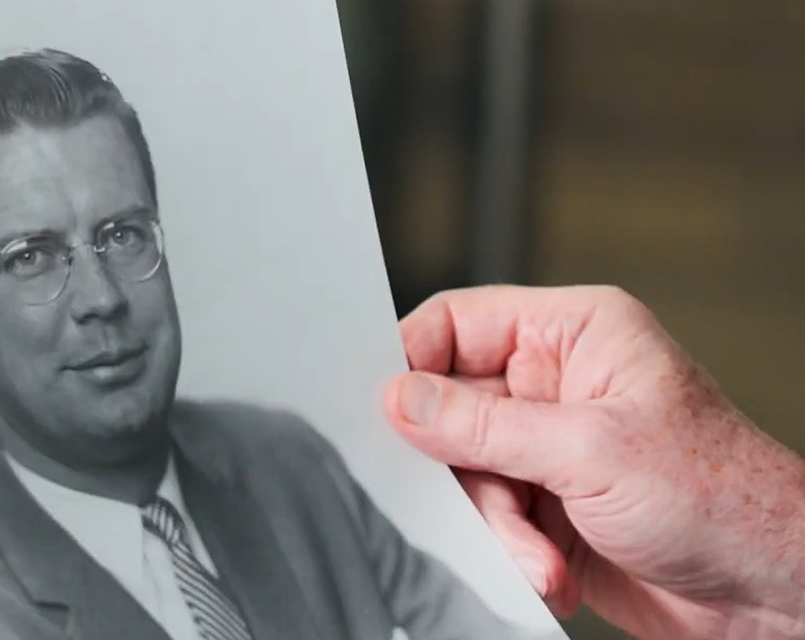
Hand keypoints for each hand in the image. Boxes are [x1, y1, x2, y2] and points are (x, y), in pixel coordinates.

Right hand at [381, 285, 804, 639]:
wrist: (768, 591)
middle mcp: (556, 384)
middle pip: (448, 408)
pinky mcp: (545, 505)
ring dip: (495, 524)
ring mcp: (548, 447)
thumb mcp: (590, 450)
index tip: (387, 410)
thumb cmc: (723, 498)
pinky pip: (484, 519)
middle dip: (466, 470)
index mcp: (575, 334)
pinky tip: (549, 569)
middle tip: (485, 501)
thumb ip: (483, 425)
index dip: (413, 362)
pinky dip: (507, 552)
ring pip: (463, 473)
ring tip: (540, 555)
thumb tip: (401, 399)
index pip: (457, 323)